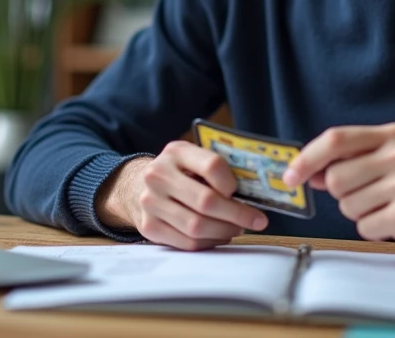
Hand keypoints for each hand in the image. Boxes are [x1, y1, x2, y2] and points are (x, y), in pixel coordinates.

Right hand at [96, 141, 268, 250]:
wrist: (137, 186)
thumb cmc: (179, 172)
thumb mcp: (193, 158)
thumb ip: (217, 168)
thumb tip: (255, 191)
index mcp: (176, 152)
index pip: (212, 165)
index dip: (232, 183)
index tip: (242, 193)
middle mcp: (158, 175)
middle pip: (206, 201)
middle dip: (238, 214)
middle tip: (256, 220)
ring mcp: (150, 202)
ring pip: (197, 226)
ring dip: (225, 231)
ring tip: (237, 228)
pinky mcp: (149, 227)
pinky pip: (187, 242)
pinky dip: (209, 242)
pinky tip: (218, 235)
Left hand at [282, 123, 394, 253]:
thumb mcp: (390, 159)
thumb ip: (350, 160)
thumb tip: (308, 172)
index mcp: (391, 135)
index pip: (335, 139)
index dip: (307, 159)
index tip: (290, 177)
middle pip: (335, 178)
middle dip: (342, 194)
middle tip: (370, 195)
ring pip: (347, 205)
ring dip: (360, 213)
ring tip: (387, 207)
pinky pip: (363, 226)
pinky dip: (373, 229)